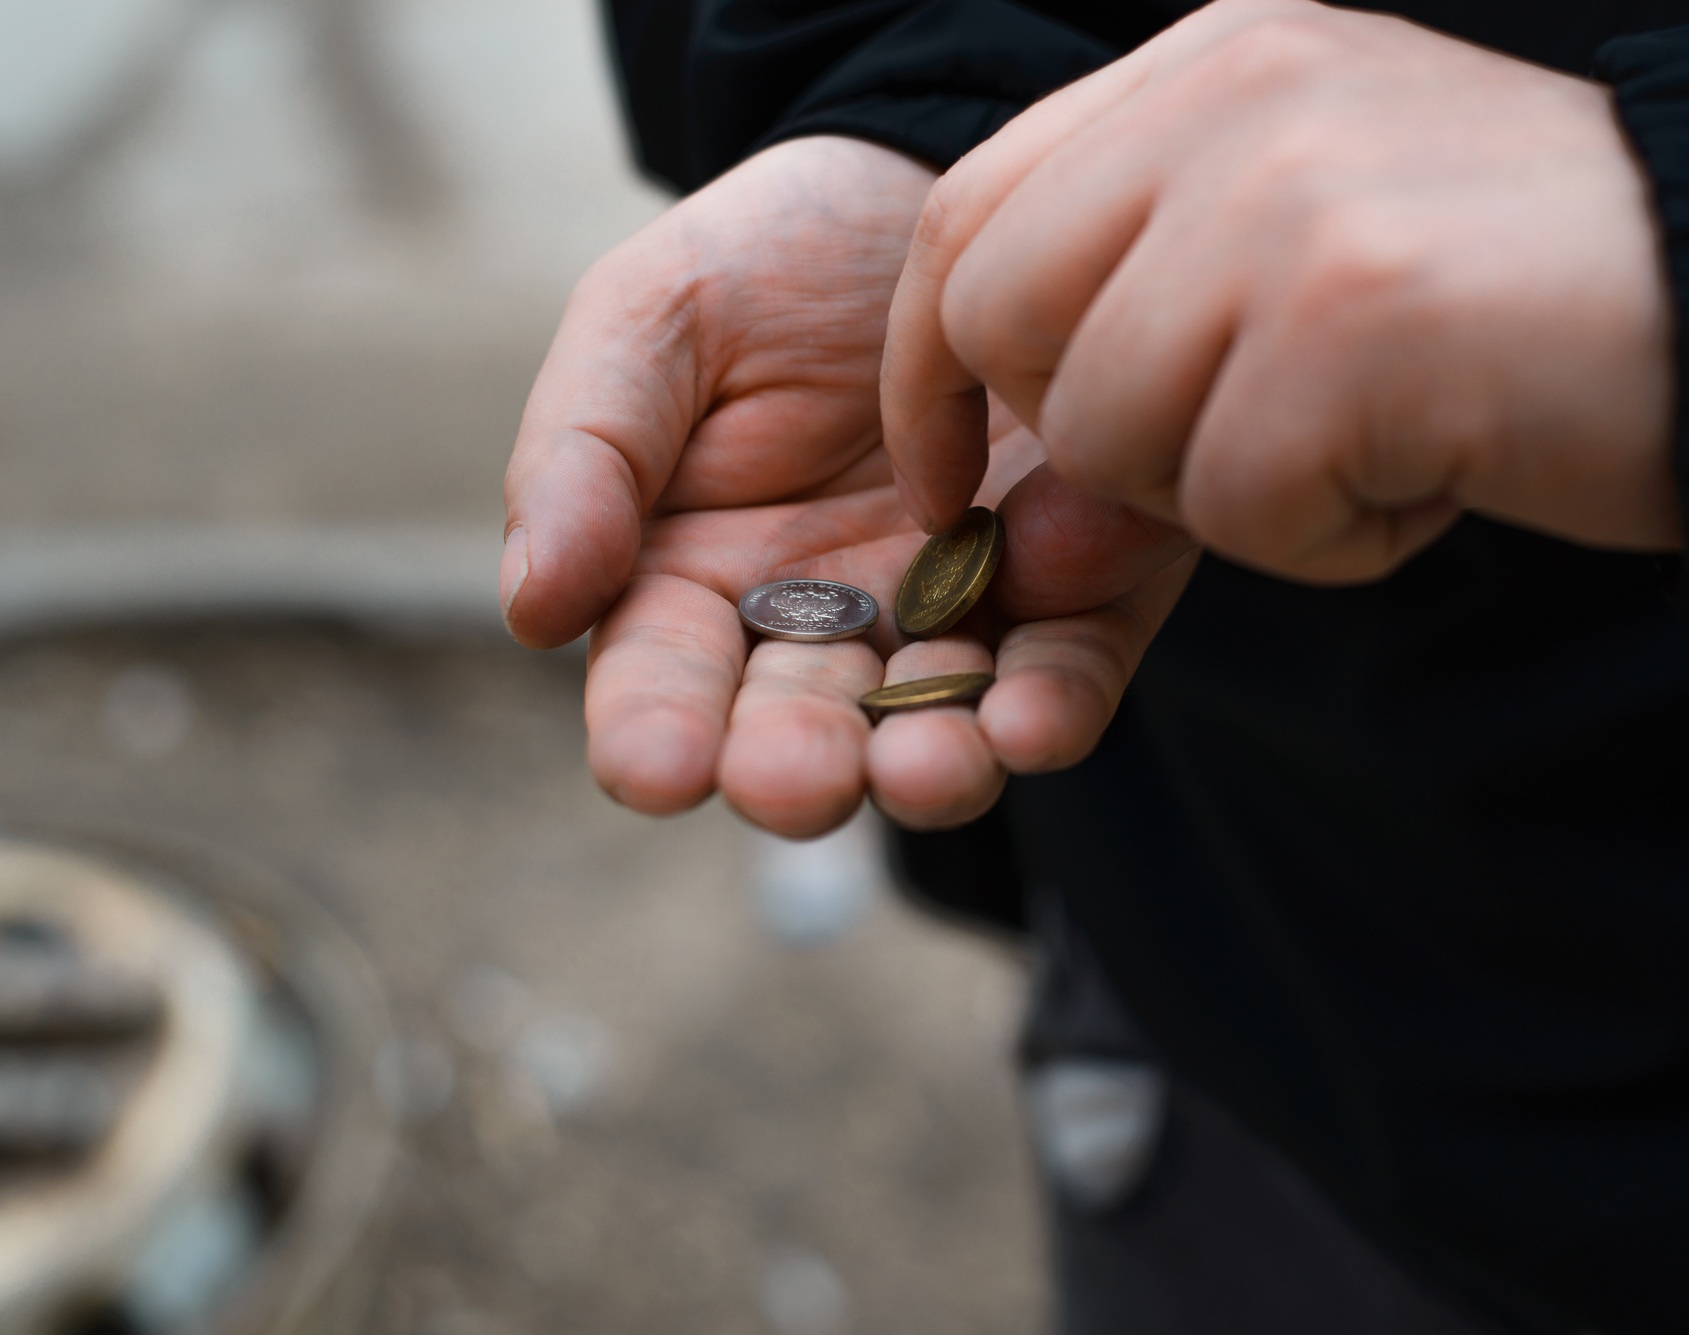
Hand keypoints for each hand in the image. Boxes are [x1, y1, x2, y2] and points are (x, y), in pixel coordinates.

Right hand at [502, 137, 1189, 834]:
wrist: (935, 176)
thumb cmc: (770, 255)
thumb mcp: (648, 321)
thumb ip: (585, 455)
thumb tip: (531, 609)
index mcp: (695, 583)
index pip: (661, 686)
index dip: (654, 736)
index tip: (657, 767)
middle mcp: (823, 630)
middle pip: (802, 735)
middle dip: (800, 769)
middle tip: (798, 779)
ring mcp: (949, 622)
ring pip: (936, 731)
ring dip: (934, 767)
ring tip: (928, 767)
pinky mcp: (1072, 595)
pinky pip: (1062, 673)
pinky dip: (1050, 706)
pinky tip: (1031, 719)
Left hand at [882, 0, 1678, 583]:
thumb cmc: (1518, 291)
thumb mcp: (1313, 227)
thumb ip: (1149, 288)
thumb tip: (995, 456)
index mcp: (1210, 63)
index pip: (967, 210)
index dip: (935, 363)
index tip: (952, 474)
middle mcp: (1232, 101)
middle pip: (1004, 324)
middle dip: (1090, 443)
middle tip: (1240, 455)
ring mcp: (1290, 201)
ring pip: (1110, 434)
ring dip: (1230, 496)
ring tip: (1371, 444)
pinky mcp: (1354, 319)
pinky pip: (1239, 507)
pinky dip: (1328, 537)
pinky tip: (1429, 472)